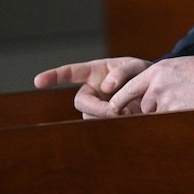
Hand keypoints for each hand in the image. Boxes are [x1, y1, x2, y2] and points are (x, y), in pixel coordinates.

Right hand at [34, 57, 151, 118]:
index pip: (70, 72)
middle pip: (81, 102)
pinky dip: (114, 124)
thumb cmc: (143, 74)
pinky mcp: (104, 120)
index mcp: (95, 72)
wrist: (155, 91)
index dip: (54, 76)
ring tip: (130, 112)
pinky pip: (101, 126)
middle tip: (115, 111)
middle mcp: (92, 90)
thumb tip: (106, 87)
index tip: (38, 81)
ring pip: (91, 117)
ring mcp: (96, 106)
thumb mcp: (137, 67)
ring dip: (107, 117)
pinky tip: (130, 119)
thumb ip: (123, 72)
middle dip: (95, 107)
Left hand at [107, 55, 193, 114]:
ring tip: (184, 101)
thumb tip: (141, 96)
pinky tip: (188, 108)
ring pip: (156, 115)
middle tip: (173, 101)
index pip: (128, 90)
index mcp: (155, 72)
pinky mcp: (177, 112)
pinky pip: (168, 121)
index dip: (118, 102)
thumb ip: (155, 79)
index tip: (113, 110)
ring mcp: (167, 100)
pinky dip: (176, 118)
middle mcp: (157, 86)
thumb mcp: (173, 67)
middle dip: (153, 108)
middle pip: (144, 106)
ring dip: (166, 113)